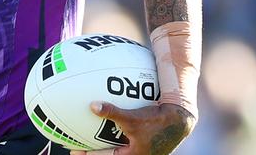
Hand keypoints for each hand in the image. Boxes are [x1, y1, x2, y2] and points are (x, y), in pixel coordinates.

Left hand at [70, 102, 195, 154]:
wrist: (179, 120)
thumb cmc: (155, 122)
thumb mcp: (131, 118)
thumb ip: (112, 113)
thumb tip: (92, 106)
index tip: (76, 152)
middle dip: (94, 151)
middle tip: (78, 148)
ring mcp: (140, 150)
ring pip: (117, 148)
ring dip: (104, 144)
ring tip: (89, 137)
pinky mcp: (143, 142)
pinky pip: (124, 140)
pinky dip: (115, 134)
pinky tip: (108, 123)